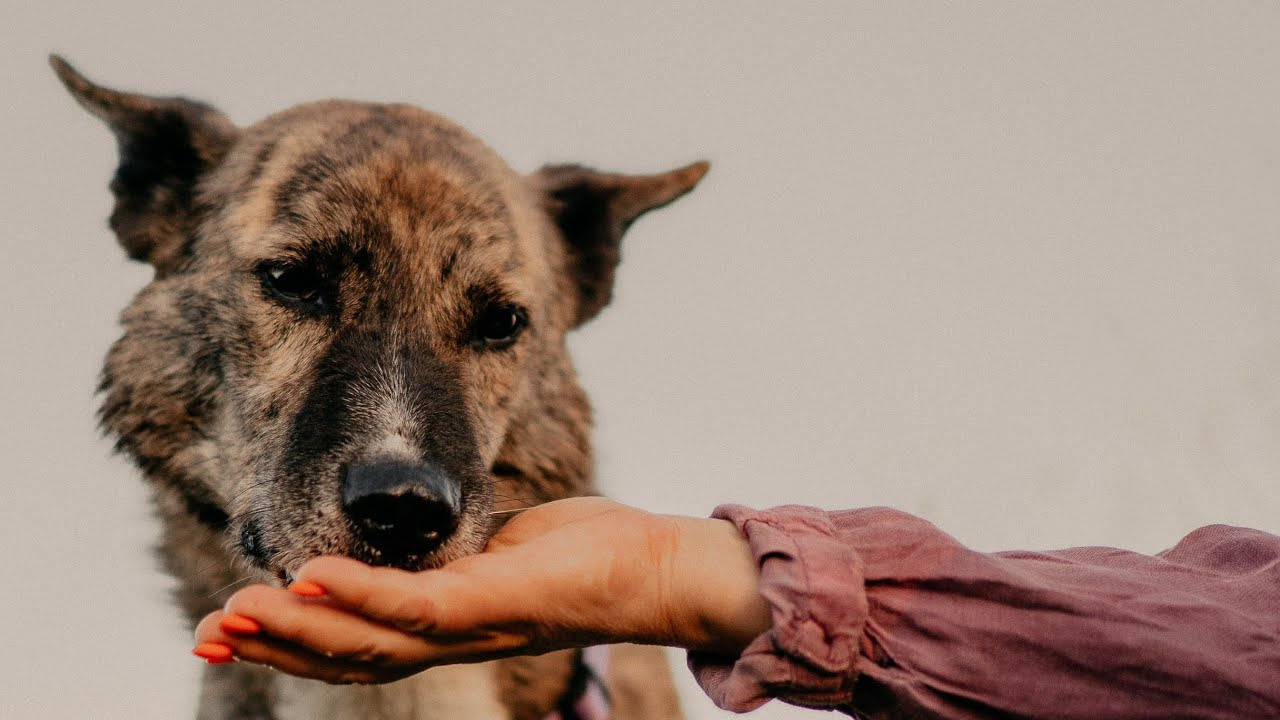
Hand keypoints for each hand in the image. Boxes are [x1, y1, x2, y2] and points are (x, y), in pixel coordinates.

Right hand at [193, 497, 770, 683]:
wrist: (655, 566)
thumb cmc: (584, 551)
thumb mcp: (498, 544)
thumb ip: (449, 548)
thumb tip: (410, 531)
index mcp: (444, 626)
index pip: (353, 644)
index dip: (289, 642)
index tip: (229, 627)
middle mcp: (449, 640)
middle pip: (345, 656)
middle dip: (271, 647)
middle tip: (204, 635)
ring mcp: (471, 627)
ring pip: (367, 642)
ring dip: (296, 628)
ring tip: (235, 613)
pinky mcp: (495, 604)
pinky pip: (416, 607)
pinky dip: (360, 594)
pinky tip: (312, 575)